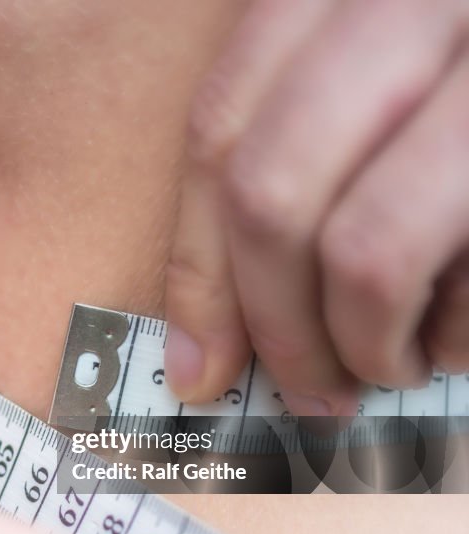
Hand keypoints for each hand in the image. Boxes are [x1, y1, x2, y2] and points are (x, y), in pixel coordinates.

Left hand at [165, 0, 468, 415]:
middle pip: (271, 193)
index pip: (221, 127)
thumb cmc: (453, 92)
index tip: (197, 363)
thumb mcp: (388, 71)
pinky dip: (461, 333)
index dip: (198, 267)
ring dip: (364, 340)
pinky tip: (463, 336)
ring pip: (369, 247)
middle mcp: (418, 1)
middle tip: (309, 387)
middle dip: (277, 324)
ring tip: (392, 362)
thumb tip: (211, 334)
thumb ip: (305, 159)